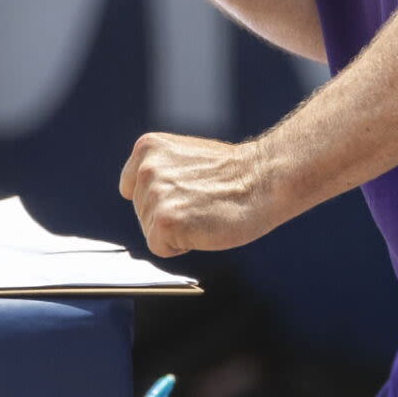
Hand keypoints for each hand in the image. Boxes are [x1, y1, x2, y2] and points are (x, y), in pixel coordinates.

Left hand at [120, 132, 286, 256]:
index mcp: (148, 148)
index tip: (183, 194)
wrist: (265, 180)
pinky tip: (203, 227)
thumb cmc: (235, 174)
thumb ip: (160, 171)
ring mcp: (155, 195)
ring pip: (150, 231)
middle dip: (168, 213)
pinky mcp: (166, 222)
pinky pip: (160, 248)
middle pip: (141, 211)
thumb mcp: (186, 157)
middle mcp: (147, 169)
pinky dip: (181, 246)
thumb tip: (144, 195)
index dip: (159, 197)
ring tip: (204, 212)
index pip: (132, 187)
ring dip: (176, 229)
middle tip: (201, 203)